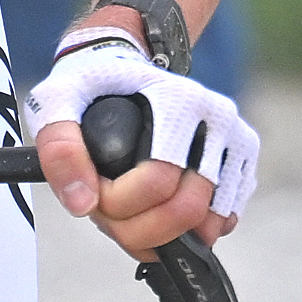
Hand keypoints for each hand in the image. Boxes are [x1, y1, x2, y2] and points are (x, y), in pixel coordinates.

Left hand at [23, 27, 259, 253]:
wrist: (124, 66)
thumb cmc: (92, 85)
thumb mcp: (57, 103)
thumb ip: (61, 151)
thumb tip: (83, 204)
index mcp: (179, 101)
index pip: (157, 182)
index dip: (116, 205)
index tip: (92, 193)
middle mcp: (217, 119)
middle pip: (188, 210)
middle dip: (139, 230)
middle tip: (110, 214)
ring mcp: (237, 142)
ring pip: (209, 224)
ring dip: (161, 235)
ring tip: (130, 212)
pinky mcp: (243, 163)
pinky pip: (222, 220)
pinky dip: (187, 232)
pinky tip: (155, 211)